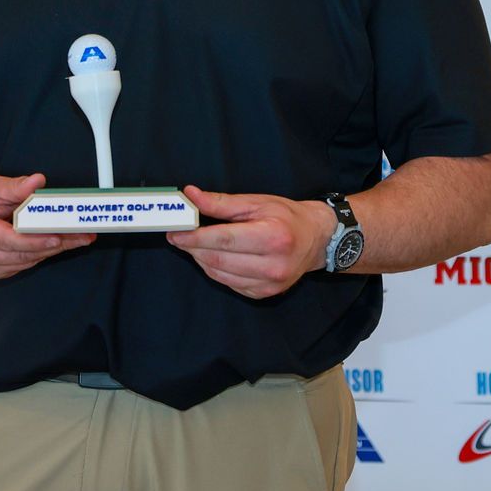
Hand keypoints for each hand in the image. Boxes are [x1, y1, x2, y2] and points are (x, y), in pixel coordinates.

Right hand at [0, 172, 94, 278]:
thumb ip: (16, 187)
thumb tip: (38, 181)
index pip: (7, 239)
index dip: (34, 240)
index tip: (57, 237)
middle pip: (20, 253)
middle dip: (54, 245)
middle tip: (81, 235)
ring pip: (24, 262)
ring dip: (53, 250)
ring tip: (78, 237)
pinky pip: (21, 265)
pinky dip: (40, 254)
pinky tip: (59, 243)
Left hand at [167, 185, 334, 298]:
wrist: (315, 239)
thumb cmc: (287, 216)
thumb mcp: (256, 202)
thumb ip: (222, 202)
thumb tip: (192, 196)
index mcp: (273, 238)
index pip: (224, 240)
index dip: (195, 237)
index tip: (176, 231)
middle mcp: (273, 265)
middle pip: (218, 259)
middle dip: (193, 247)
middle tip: (177, 235)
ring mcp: (269, 284)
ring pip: (219, 274)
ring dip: (201, 258)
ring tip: (194, 243)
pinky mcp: (264, 294)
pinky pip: (229, 283)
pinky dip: (215, 269)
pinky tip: (213, 255)